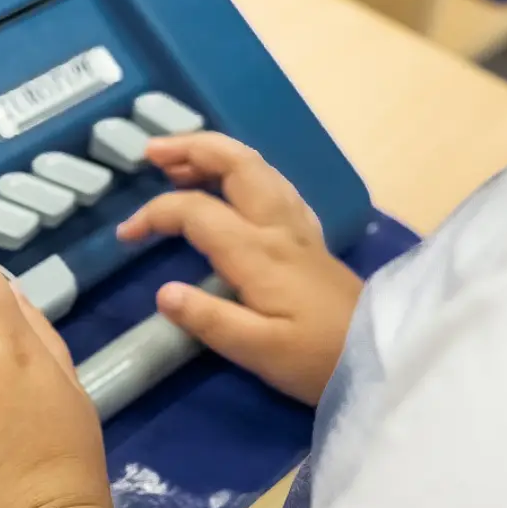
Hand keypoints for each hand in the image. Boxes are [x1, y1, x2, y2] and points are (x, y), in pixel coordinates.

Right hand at [116, 133, 361, 404]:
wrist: (379, 357)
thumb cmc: (317, 359)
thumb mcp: (259, 351)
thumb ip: (209, 320)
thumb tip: (163, 293)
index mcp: (258, 252)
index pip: (196, 212)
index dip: (155, 215)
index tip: (127, 235)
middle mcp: (279, 227)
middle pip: (236, 164)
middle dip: (192, 148)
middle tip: (152, 152)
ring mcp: (299, 227)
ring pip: (258, 168)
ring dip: (217, 154)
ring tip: (181, 161)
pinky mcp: (310, 238)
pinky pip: (274, 185)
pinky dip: (245, 171)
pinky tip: (234, 185)